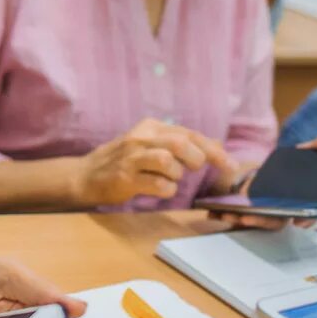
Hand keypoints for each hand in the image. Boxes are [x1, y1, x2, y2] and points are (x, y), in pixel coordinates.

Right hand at [71, 118, 234, 205]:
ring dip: (176, 176)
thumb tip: (215, 145)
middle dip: (196, 160)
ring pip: (169, 162)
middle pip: (181, 143)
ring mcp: (131, 158)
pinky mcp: (125, 178)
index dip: (214, 150)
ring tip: (167, 179)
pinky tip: (157, 189)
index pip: (189, 133)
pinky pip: (158, 184)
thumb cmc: (123, 161)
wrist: (85, 175)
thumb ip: (178, 143)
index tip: (231, 165)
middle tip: (192, 170)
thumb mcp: (149, 144)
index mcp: (150, 126)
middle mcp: (141, 138)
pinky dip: (166, 190)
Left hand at [208, 122, 316, 230]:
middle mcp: (290, 211)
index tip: (300, 221)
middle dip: (267, 221)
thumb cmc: (300, 163)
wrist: (277, 168)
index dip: (307, 219)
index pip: (311, 215)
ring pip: (262, 222)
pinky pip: (245, 218)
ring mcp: (271, 212)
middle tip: (253, 219)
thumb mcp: (312, 151)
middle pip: (281, 220)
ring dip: (249, 221)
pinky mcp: (254, 211)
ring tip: (236, 216)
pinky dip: (234, 217)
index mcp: (309, 201)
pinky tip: (221, 213)